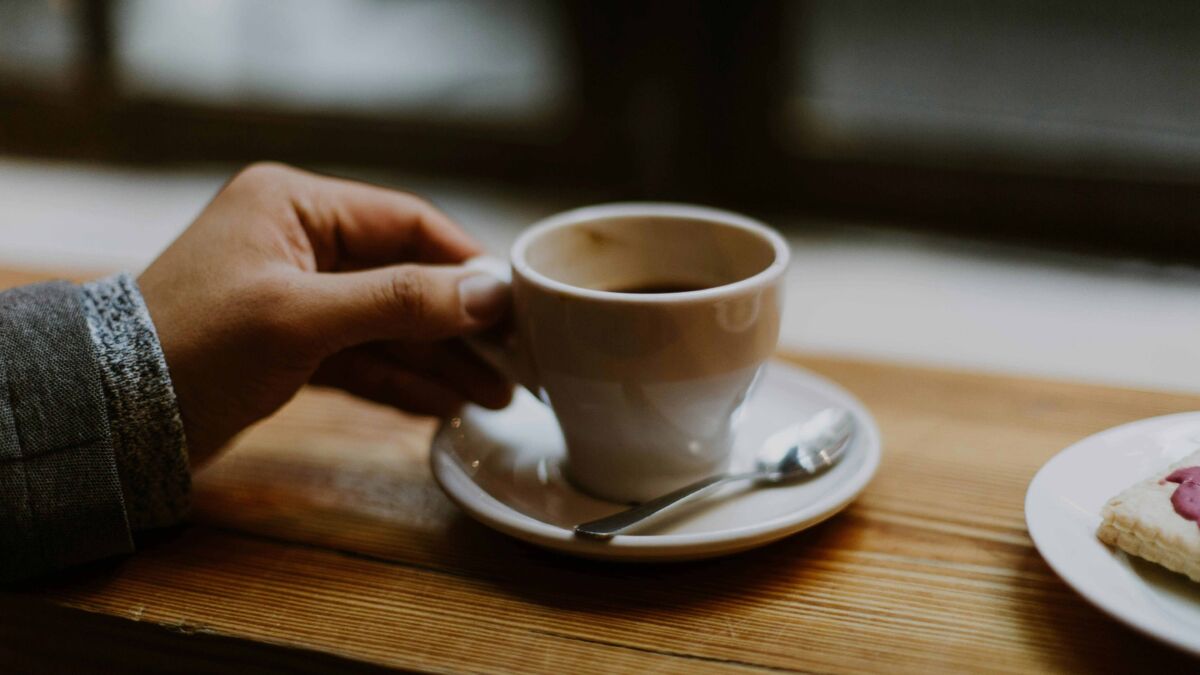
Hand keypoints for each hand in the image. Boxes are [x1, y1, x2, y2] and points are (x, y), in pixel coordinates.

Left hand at [139, 163, 511, 466]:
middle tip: (518, 360)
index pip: (407, 223)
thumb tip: (491, 294)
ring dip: (441, 360)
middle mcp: (301, 243)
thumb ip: (400, 301)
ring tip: (497, 395)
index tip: (518, 304)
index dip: (468, 264)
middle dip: (461, 324)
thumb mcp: (301, 317)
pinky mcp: (294, 348)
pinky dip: (403, 381)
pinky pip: (365, 358)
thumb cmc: (193, 346)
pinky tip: (447, 405)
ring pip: (391, 324)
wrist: (111, 418)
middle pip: (407, 278)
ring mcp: (298, 297)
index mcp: (295, 205)